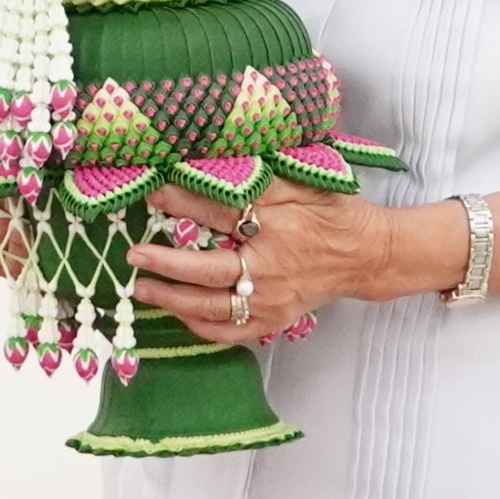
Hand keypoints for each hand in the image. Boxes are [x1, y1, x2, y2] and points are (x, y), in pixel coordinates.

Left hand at [126, 186, 385, 342]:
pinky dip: (200, 327)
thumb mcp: (299, 183)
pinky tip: (179, 314)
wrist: (365, 255)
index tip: (151, 193)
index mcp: (277, 230)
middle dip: (166, 265)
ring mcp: (271, 303)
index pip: (220, 214)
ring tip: (142, 289)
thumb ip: (256, 177)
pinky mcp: (273, 321)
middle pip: (208, 273)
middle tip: (134, 255)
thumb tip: (208, 165)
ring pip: (213, 310)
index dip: (182, 203)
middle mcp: (270, 272)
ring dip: (174, 300)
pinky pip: (229, 333)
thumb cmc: (331, 213)